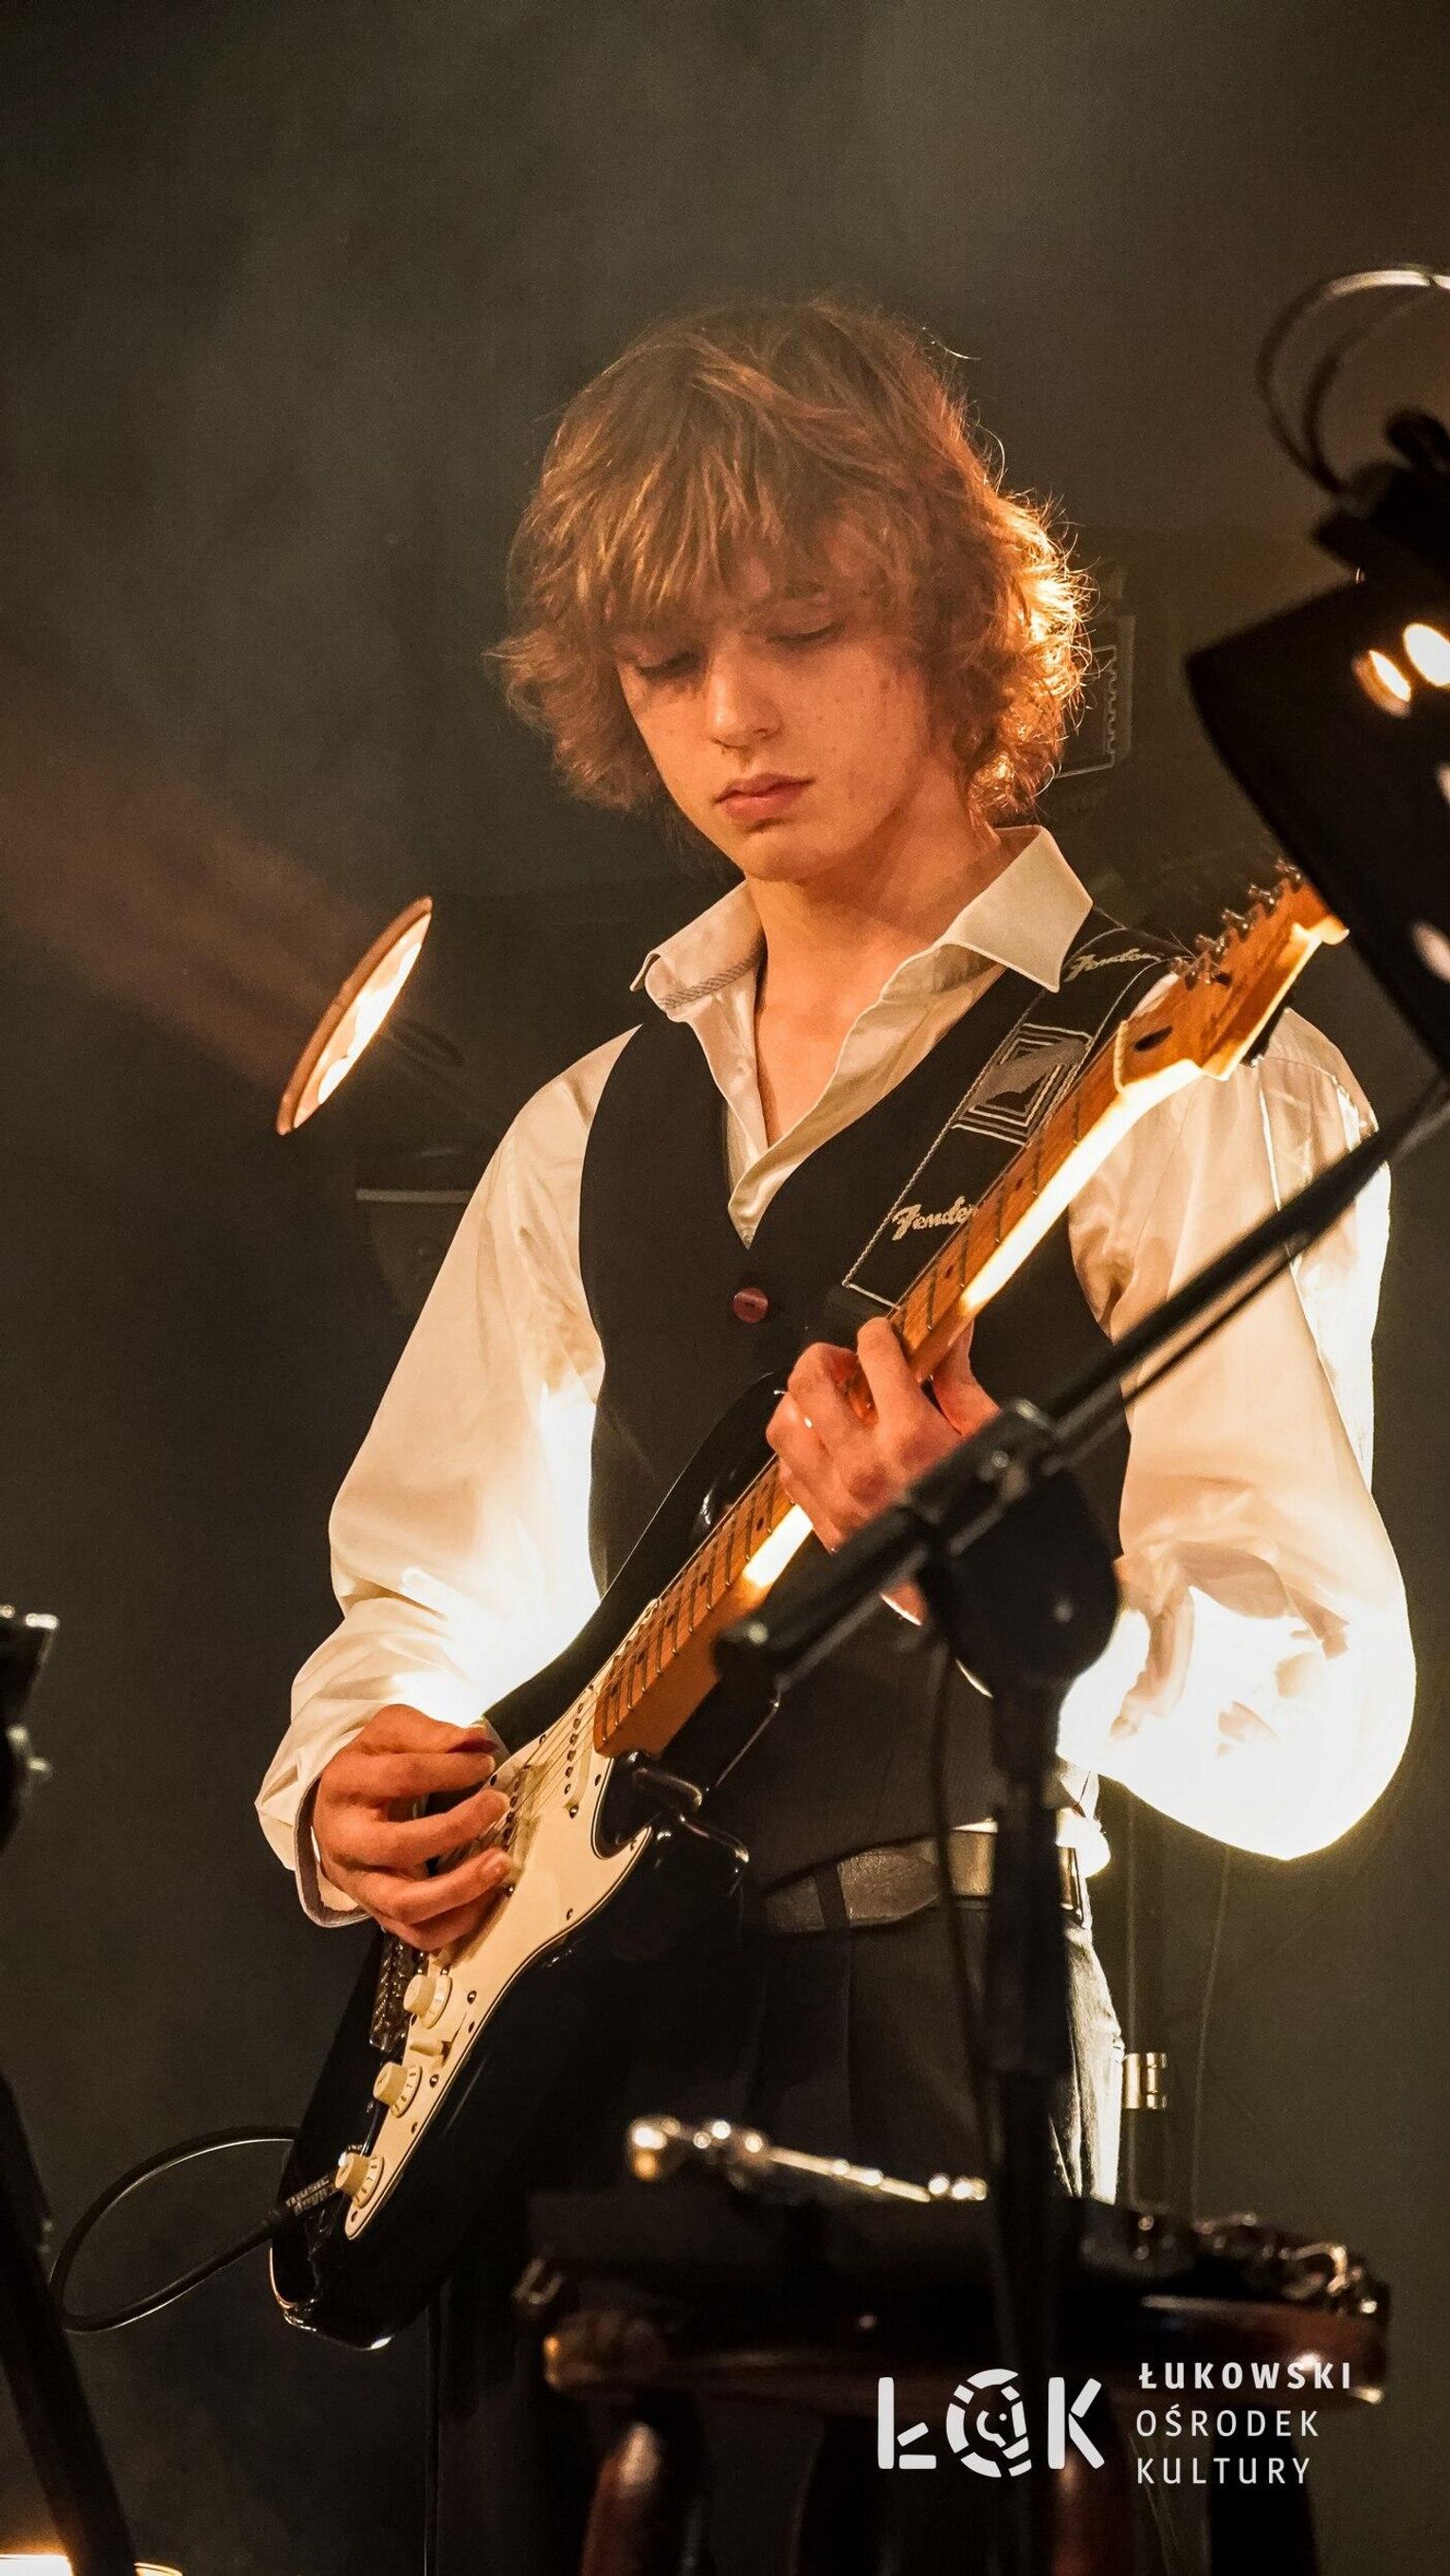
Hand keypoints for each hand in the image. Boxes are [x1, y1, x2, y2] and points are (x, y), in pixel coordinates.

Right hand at [312, 1704, 512, 1949]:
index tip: (485, 1763)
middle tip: (497, 1804)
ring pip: (407, 1904)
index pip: (400, 1777)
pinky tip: (487, 1894)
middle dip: (456, 1828)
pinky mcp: (381, 1915)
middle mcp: (346, 1841)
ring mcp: (362, 1885)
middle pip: (399, 1846)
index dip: (449, 1769)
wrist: (337, 1814)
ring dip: (460, 1888)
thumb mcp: (390, 1734)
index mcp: (345, 1786)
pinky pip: (420, 1935)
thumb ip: (431, 1733)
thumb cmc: (372, 1767)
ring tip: (501, 1862)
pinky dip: (458, 1923)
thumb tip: (479, 1741)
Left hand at [766, 1318, 997, 1614]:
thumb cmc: (989, 1514)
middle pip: (811, 1382)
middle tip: (843, 1359)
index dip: (877, 1332)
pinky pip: (787, 1472)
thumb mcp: (988, 1438)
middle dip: (824, 1356)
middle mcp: (864, 1464)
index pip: (872, 1353)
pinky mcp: (828, 1527)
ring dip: (799, 1401)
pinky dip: (796, 1448)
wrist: (980, 1590)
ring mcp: (838, 1497)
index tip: (883, 1335)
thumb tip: (952, 1337)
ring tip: (822, 1396)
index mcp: (909, 1435)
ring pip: (785, 1426)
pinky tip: (820, 1442)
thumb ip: (959, 1383)